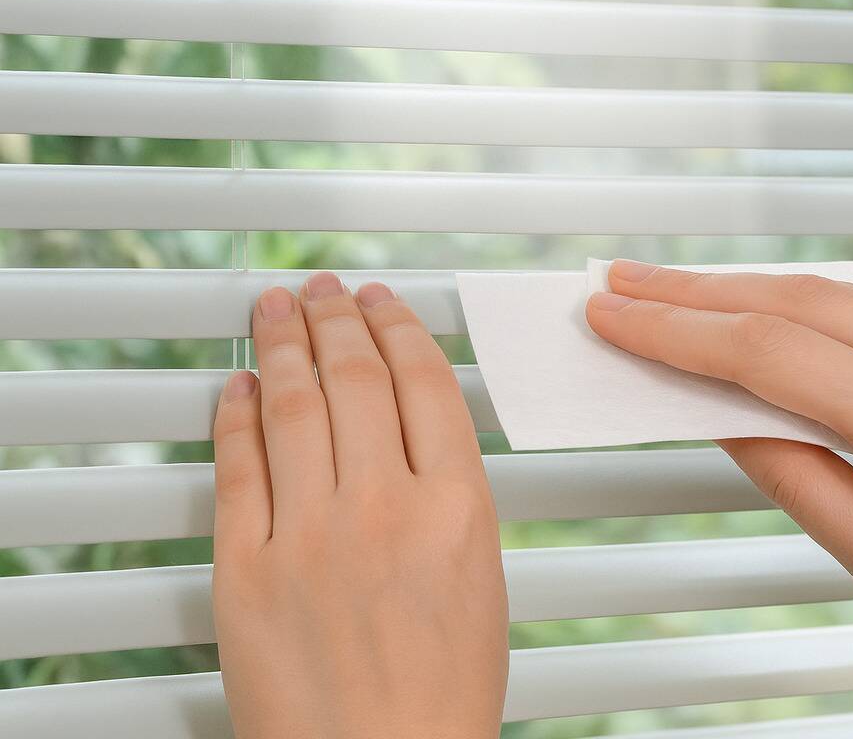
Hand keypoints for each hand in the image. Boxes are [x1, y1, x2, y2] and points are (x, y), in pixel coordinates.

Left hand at [212, 272, 507, 737]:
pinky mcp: (246, 568)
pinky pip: (237, 468)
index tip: (385, 304)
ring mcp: (308, 534)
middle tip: (327, 290)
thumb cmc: (443, 698)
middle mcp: (382, 508)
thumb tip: (418, 441)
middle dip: (337, 317)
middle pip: (354, 378)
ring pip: (291, 405)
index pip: (423, 383)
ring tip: (278, 307)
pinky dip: (233, 415)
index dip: (399, 328)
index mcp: (455, 509)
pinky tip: (235, 384)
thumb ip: (452, 502)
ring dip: (282, 343)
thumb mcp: (483, 583)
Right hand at [587, 259, 852, 704]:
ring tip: (678, 291)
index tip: (615, 317)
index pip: (765, 354)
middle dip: (693, 290)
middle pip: (790, 302)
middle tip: (621, 283)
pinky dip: (800, 299)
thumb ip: (803, 483)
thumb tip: (734, 424)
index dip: (676, 333)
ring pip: (829, 293)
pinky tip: (769, 307)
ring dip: (744, 286)